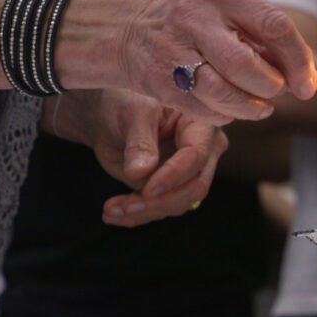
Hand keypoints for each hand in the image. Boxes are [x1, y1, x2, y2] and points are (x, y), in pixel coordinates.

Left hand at [44, 90, 228, 226]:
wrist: (112, 115)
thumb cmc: (127, 101)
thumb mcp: (132, 114)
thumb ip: (139, 141)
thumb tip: (140, 172)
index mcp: (202, 124)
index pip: (196, 156)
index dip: (174, 175)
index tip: (147, 189)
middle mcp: (204, 151)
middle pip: (194, 186)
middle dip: (160, 201)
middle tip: (126, 207)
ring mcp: (190, 172)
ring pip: (179, 203)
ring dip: (145, 212)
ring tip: (111, 211)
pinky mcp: (172, 187)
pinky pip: (161, 208)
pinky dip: (138, 215)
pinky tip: (113, 213)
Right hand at [118, 0, 316, 124]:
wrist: (126, 32)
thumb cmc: (194, 24)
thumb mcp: (226, 11)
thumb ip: (266, 37)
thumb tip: (308, 77)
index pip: (274, 25)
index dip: (298, 60)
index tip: (307, 83)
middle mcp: (193, 17)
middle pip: (248, 65)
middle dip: (272, 87)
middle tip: (277, 91)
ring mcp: (173, 50)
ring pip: (226, 93)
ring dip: (251, 107)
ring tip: (259, 105)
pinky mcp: (161, 83)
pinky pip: (207, 110)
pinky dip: (227, 114)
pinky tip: (228, 105)